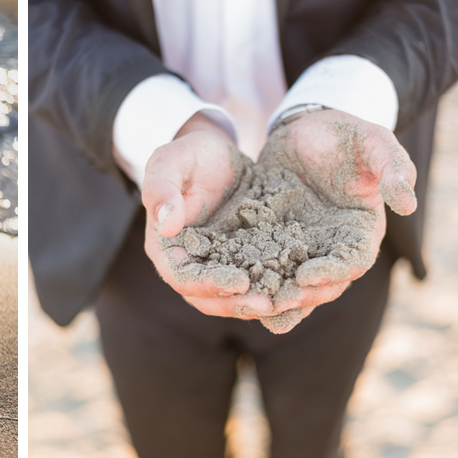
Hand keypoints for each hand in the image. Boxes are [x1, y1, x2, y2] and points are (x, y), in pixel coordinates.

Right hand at [142, 113, 274, 317]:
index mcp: (165, 247)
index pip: (182, 277)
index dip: (208, 285)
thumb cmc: (189, 154)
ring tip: (284, 301)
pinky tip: (295, 289)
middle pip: (206, 297)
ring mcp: (215, 265)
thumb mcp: (170, 161)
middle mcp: (188, 264)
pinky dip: (271, 289)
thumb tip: (166, 227)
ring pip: (231, 297)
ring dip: (255, 303)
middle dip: (236, 303)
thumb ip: (161, 189)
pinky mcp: (240, 261)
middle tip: (267, 303)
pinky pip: (253, 282)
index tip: (238, 282)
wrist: (217, 154)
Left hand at [254, 109, 416, 329]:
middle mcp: (331, 247)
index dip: (333, 272)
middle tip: (274, 303)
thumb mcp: (373, 141)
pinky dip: (250, 282)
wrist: (304, 128)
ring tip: (252, 309)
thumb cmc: (345, 133)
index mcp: (360, 230)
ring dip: (274, 300)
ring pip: (291, 284)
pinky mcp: (272, 242)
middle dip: (299, 295)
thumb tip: (409, 204)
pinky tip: (229, 294)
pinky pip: (262, 267)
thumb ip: (393, 168)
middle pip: (321, 284)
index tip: (308, 275)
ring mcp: (301, 248)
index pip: (351, 262)